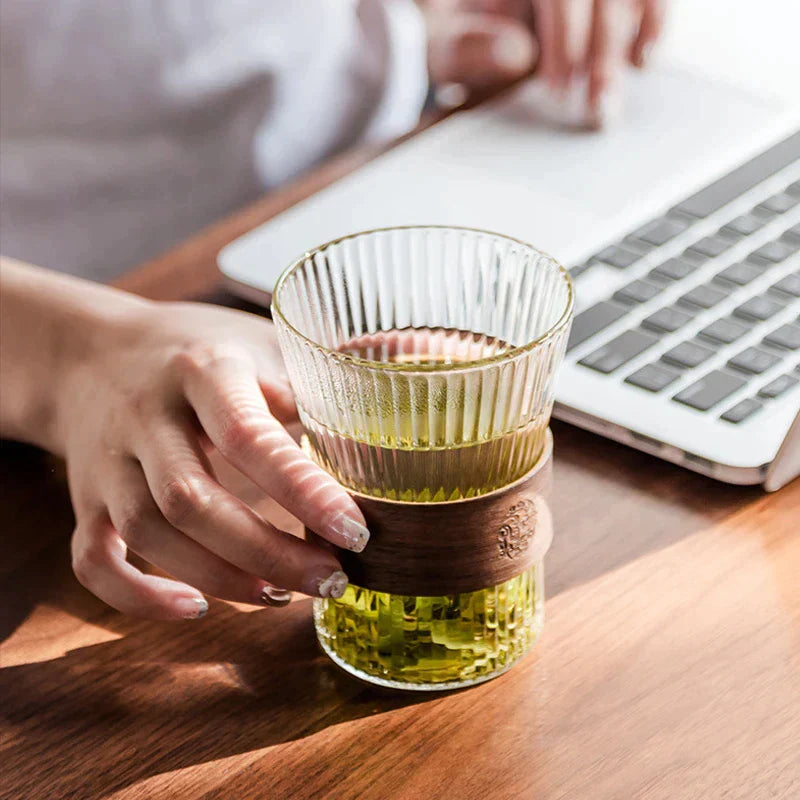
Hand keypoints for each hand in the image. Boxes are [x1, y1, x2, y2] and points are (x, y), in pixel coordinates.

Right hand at [54, 296, 369, 619]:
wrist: (92, 352)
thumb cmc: (199, 349)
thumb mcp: (262, 341)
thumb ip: (328, 365)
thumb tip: (424, 363)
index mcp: (202, 370)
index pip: (248, 438)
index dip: (302, 492)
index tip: (355, 533)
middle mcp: (147, 416)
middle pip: (194, 501)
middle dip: (269, 553)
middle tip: (333, 580)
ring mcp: (108, 462)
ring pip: (149, 534)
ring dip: (221, 577)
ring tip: (284, 594)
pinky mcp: (86, 499)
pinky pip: (93, 561)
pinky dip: (138, 596)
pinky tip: (196, 607)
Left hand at [423, 1, 664, 124]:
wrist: (457, 30)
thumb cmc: (451, 40)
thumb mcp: (440, 48)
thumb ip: (462, 49)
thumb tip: (516, 52)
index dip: (564, 37)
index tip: (557, 88)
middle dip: (601, 51)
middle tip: (595, 107)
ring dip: (627, 42)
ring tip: (610, 97)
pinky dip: (653, 20)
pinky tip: (642, 61)